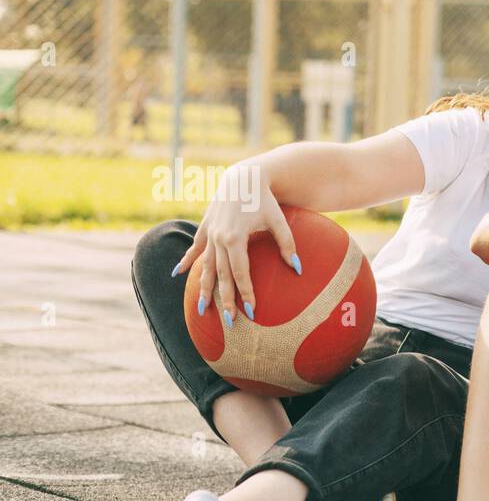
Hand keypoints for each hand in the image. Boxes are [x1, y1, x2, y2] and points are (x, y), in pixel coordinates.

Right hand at [171, 160, 300, 326]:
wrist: (244, 178)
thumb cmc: (265, 200)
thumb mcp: (279, 221)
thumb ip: (288, 245)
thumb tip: (298, 269)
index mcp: (235, 238)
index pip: (240, 273)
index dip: (246, 292)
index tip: (251, 311)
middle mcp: (218, 238)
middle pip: (221, 275)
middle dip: (225, 299)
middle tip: (230, 322)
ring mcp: (209, 233)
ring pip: (205, 266)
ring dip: (203, 288)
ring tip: (202, 309)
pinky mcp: (204, 227)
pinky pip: (195, 248)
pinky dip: (188, 261)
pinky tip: (178, 274)